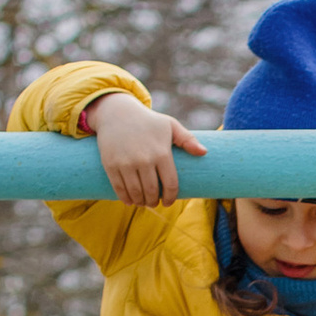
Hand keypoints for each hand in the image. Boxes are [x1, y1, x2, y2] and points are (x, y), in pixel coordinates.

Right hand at [80, 88, 204, 205]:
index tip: (169, 202)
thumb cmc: (148, 121)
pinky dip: (125, 198)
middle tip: (155, 203)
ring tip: (143, 202)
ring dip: (141, 202)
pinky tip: (129, 201)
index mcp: (162, 153)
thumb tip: (204, 153)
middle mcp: (144, 159)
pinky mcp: (111, 164)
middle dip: (154, 202)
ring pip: (136, 193)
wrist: (117, 112)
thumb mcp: (170, 125)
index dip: (171, 197)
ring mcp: (126, 163)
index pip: (170, 185)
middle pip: (152, 192)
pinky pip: (119, 188)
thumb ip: (188, 139)